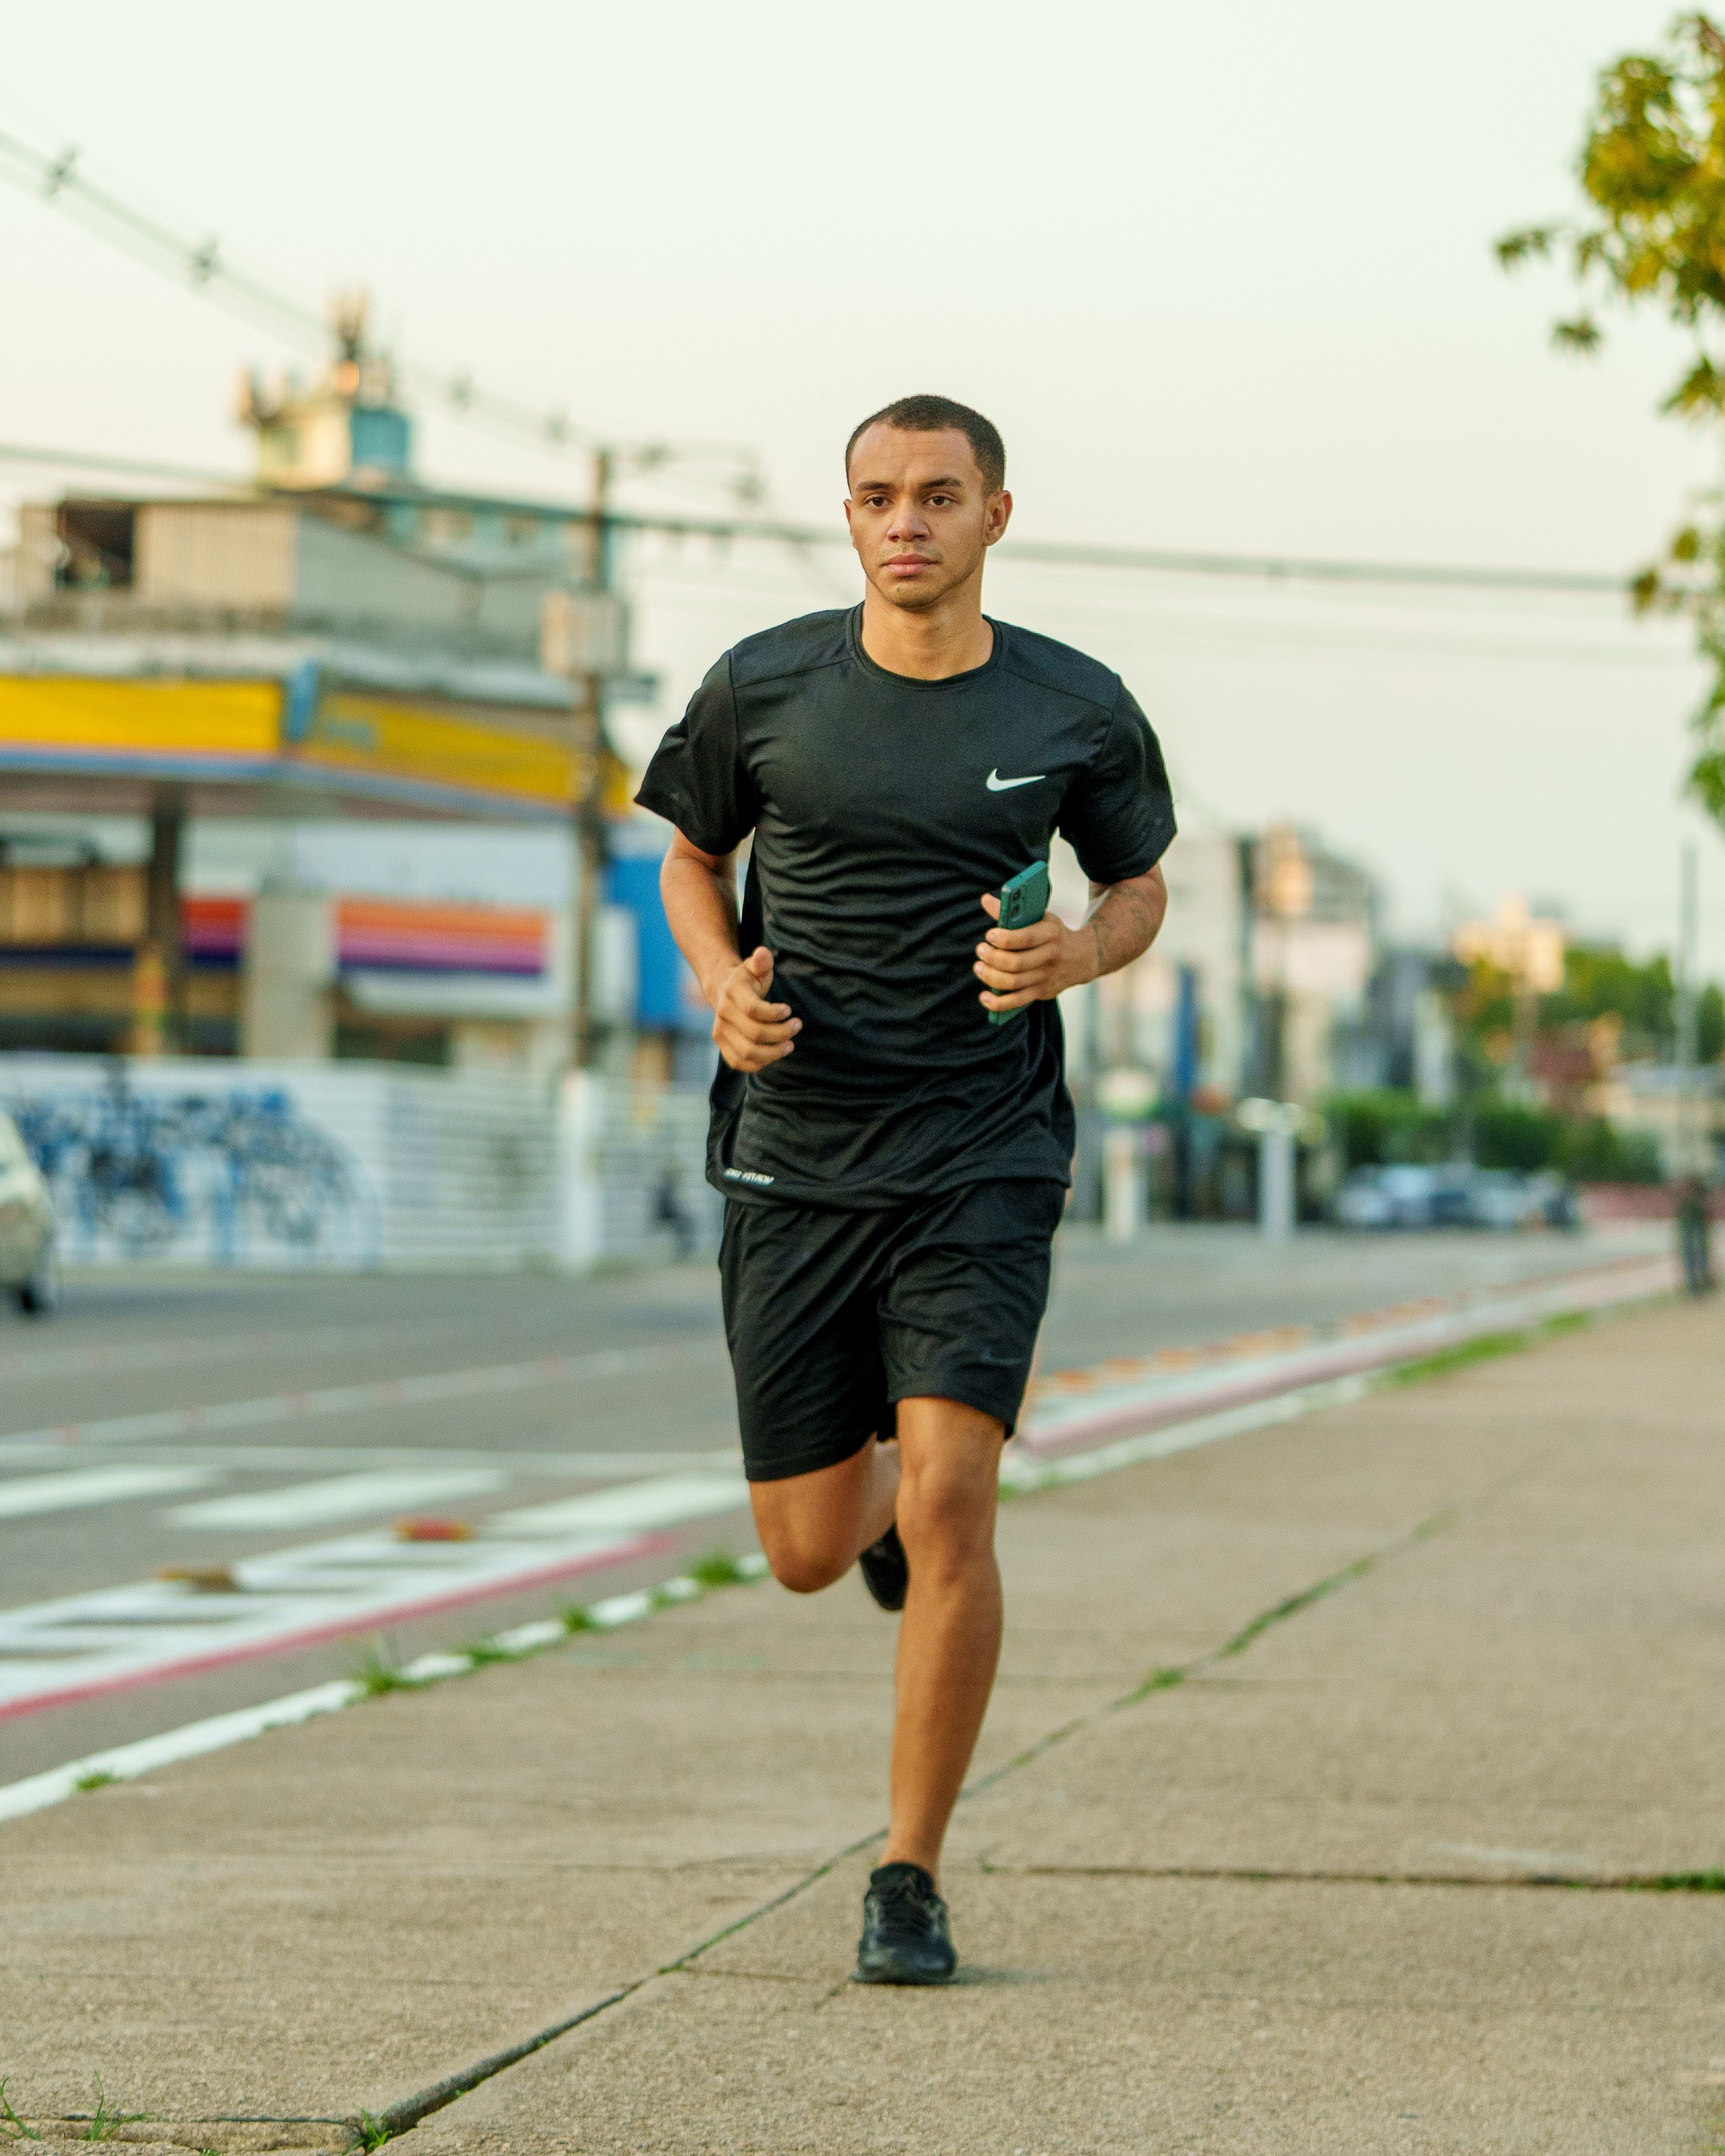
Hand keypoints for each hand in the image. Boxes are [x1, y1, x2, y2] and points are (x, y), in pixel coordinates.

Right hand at [709, 946, 800, 1070]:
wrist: (723, 990)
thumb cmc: (747, 979)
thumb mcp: (755, 966)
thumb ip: (762, 961)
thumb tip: (763, 953)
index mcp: (733, 992)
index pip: (753, 1009)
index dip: (774, 1014)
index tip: (789, 1011)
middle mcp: (723, 1013)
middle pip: (755, 1034)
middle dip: (781, 1033)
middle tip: (796, 1027)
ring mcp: (720, 1031)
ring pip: (748, 1052)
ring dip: (773, 1053)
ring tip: (790, 1045)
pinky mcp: (721, 1045)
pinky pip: (738, 1062)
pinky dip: (759, 1063)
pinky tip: (774, 1054)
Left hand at [974, 893, 1096, 1013]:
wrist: (1082, 958)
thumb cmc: (1053, 934)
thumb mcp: (1041, 917)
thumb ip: (1013, 911)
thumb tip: (985, 900)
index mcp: (1051, 933)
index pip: (1026, 938)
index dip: (1005, 939)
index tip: (989, 935)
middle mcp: (1051, 957)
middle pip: (1016, 963)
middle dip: (993, 957)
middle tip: (981, 950)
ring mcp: (1046, 977)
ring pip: (1013, 983)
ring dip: (990, 976)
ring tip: (979, 967)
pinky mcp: (1042, 992)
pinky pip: (1017, 1002)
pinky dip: (998, 1003)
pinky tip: (984, 997)